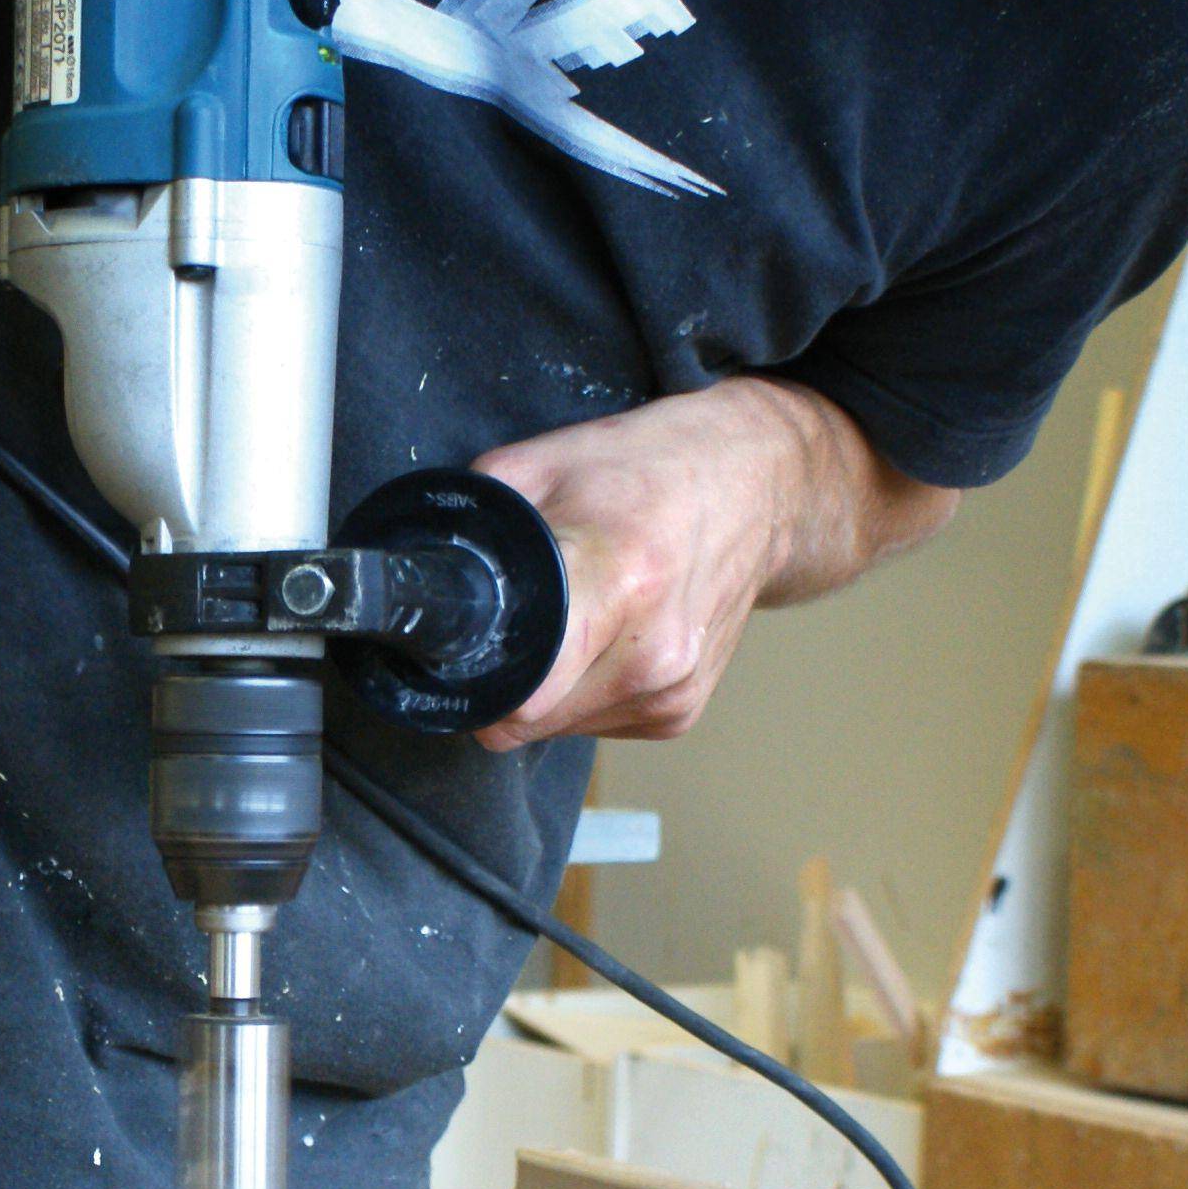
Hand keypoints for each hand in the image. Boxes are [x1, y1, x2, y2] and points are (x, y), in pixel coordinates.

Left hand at [470, 378, 957, 748]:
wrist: (764, 486)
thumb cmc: (660, 466)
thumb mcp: (552, 460)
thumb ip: (480, 514)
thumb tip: (423, 566)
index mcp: (619, 579)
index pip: (519, 692)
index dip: (471, 679)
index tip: (459, 652)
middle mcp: (653, 651)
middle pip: (520, 717)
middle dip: (498, 677)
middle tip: (515, 619)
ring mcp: (672, 689)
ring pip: (551, 728)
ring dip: (541, 686)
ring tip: (573, 616)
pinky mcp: (680, 713)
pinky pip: (592, 725)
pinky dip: (580, 691)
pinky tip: (605, 636)